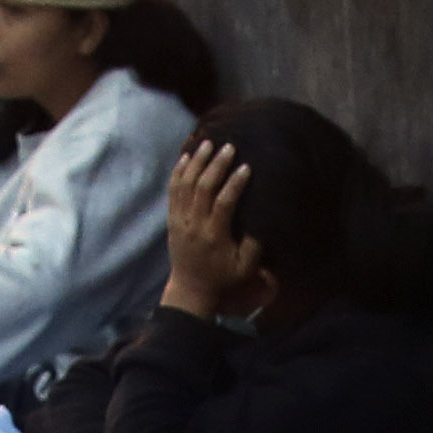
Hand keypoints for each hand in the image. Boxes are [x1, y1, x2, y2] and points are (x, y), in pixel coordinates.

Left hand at [161, 138, 265, 318]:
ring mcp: (180, 220)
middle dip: (216, 165)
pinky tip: (187, 155)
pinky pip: (172, 190)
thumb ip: (254, 245)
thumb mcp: (245, 268)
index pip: (223, 204)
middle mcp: (194, 225)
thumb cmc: (223, 277)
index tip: (246, 167)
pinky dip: (178, 171)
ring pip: (185, 185)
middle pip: (202, 188)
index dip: (234, 184)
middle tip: (228, 147)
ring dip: (196, 162)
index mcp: (215, 236)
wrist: (191, 288)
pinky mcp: (172, 218)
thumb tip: (261, 218)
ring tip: (208, 143)